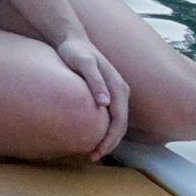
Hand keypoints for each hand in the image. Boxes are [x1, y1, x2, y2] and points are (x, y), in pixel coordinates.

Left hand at [54, 34, 129, 159]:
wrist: (73, 39)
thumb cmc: (75, 51)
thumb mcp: (83, 63)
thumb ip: (94, 81)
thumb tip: (105, 104)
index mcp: (118, 86)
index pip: (119, 120)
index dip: (109, 138)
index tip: (95, 151)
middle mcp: (122, 91)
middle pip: (121, 124)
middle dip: (109, 143)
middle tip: (91, 156)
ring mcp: (117, 92)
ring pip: (118, 121)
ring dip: (108, 138)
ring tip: (92, 151)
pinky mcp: (109, 93)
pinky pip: (112, 115)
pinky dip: (105, 128)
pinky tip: (92, 135)